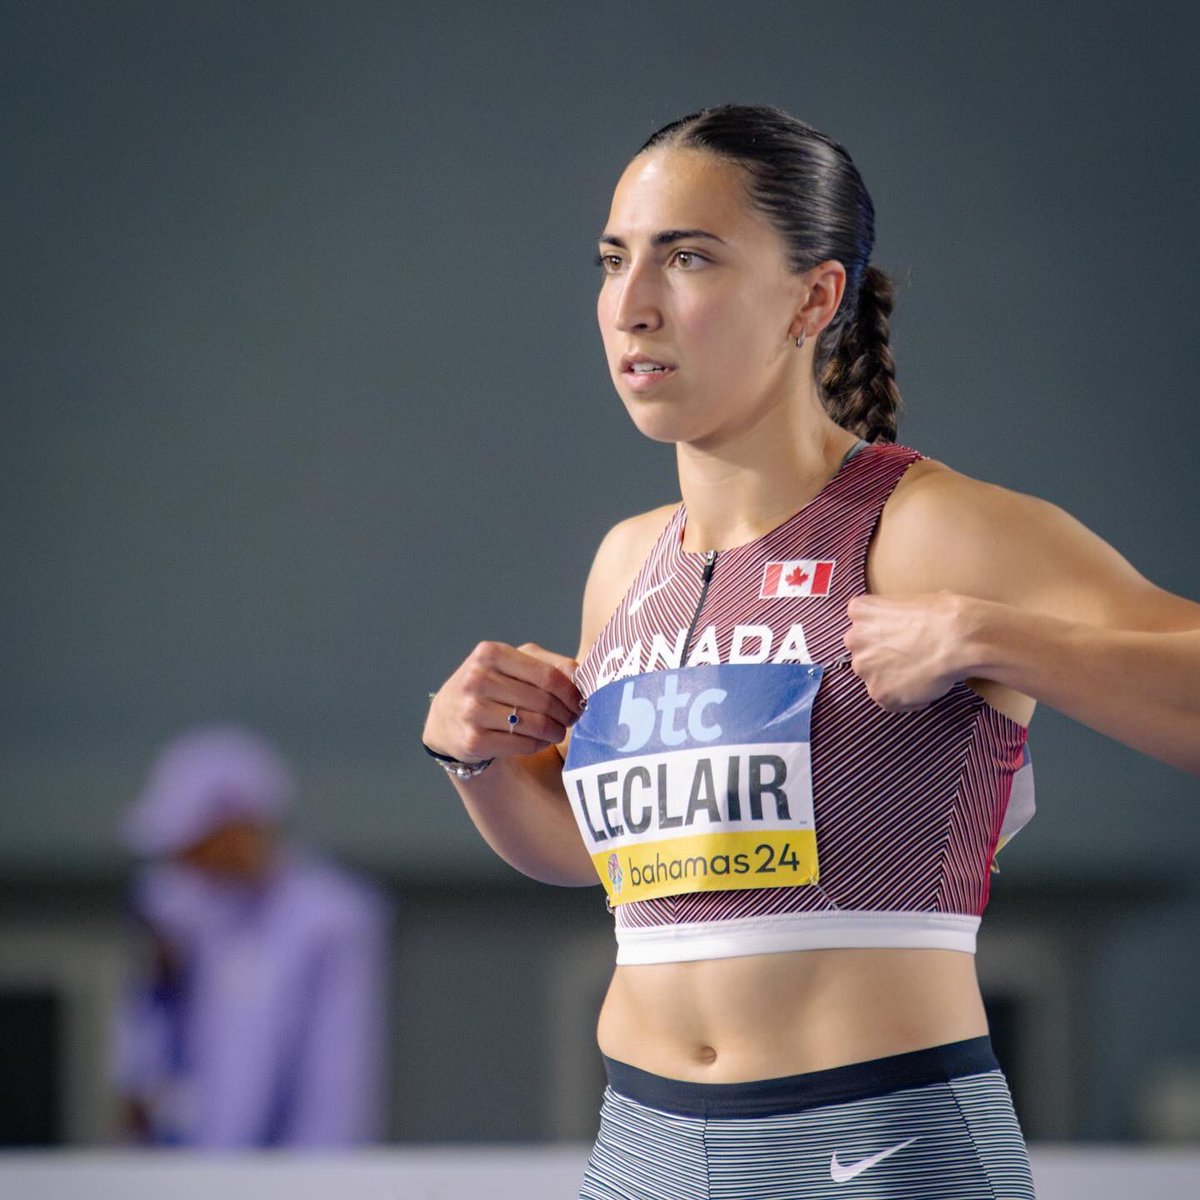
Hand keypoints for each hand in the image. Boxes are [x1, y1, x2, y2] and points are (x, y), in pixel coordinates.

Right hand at [424, 641, 583, 762]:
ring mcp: (473, 710)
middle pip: (545, 702)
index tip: (581, 702)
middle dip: (567, 714)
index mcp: (491, 653)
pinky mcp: (473, 740)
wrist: (446, 719)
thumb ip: (549, 664)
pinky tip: (538, 740)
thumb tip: (585, 677)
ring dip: (555, 731)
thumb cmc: (489, 686)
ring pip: (537, 725)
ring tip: (557, 731)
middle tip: (572, 720)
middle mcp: (477, 679)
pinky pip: (523, 744)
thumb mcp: (512, 664)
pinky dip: (538, 744)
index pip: (549, 675)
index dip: (572, 693)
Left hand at [843, 593, 970, 710]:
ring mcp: (864, 669)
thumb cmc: (943, 614)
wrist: (959, 639)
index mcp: (860, 611)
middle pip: (864, 651)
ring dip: (892, 677)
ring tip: (920, 671)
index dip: (882, 633)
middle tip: (910, 656)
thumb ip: (892, 614)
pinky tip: (926, 686)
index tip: (899, 637)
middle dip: (882, 655)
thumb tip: (901, 623)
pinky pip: (889, 699)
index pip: (862, 625)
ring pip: (874, 676)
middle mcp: (854, 639)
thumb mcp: (910, 600)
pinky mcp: (879, 693)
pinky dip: (906, 698)